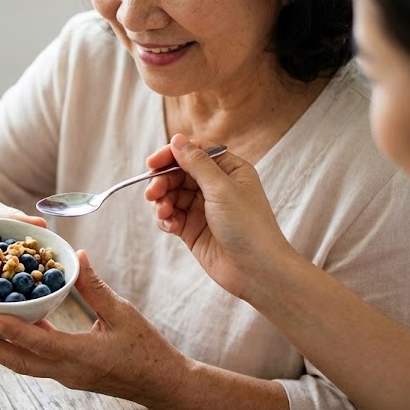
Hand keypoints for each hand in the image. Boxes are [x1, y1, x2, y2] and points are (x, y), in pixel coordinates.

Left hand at [0, 250, 193, 409]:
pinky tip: (6, 329)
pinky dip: (16, 347)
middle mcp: (67, 371)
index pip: (40, 343)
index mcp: (82, 356)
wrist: (161, 384)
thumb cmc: (148, 349)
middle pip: (18, 362)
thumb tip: (77, 256)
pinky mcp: (67, 374)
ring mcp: (65, 376)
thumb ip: (96, 288)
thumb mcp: (124, 313)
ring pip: (22, 365)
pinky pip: (34, 362)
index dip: (12, 330)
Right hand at [143, 134, 296, 300]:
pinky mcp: (192, 229)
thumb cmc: (249, 227)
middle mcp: (215, 187)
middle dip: (163, 182)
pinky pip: (171, 216)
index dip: (172, 155)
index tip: (152, 164)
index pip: (194, 153)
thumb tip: (178, 139)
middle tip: (153, 194)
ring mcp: (203, 208)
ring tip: (164, 213)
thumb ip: (197, 163)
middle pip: (178, 174)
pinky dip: (165, 219)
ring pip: (171, 195)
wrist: (256, 271)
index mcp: (229, 170)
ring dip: (162, 202)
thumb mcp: (222, 189)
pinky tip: (169, 226)